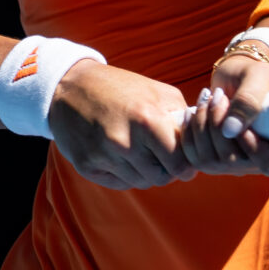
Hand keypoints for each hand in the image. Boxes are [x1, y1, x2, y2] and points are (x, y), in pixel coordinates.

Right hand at [48, 60, 196, 189]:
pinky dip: (125, 173)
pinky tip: (120, 154)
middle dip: (166, 169)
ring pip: (141, 182)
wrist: (69, 86)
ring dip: (146, 171)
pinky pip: (119, 183)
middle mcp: (125, 142)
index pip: (179, 163)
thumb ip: (182, 117)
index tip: (184, 159)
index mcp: (147, 120)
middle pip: (161, 177)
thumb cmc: (119, 87)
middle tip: (161, 155)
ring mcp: (104, 156)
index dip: (185, 164)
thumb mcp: (156, 91)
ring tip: (140, 150)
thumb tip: (199, 144)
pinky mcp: (87, 166)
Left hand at [179, 52, 268, 176]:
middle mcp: (262, 160)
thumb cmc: (253, 73)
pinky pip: (194, 157)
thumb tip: (230, 131)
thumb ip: (249, 100)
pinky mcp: (215, 160)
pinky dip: (190, 132)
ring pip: (211, 161)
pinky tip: (193, 111)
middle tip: (219, 96)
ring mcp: (238, 164)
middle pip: (234, 162)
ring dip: (203, 125)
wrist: (235, 77)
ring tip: (208, 98)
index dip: (252, 147)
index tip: (239, 120)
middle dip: (219, 125)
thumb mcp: (258, 77)